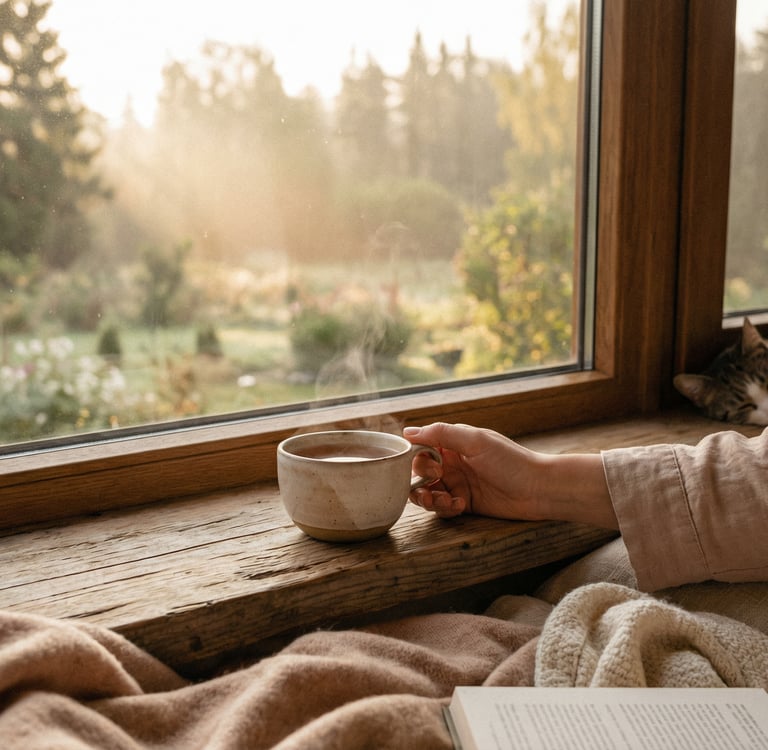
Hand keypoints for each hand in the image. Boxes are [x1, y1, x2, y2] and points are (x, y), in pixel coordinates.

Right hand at [404, 422, 617, 528]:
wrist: (539, 490)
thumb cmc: (511, 461)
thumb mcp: (475, 441)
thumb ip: (441, 434)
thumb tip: (408, 431)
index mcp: (454, 443)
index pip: (421, 448)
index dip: (417, 458)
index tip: (429, 466)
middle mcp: (453, 463)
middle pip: (419, 473)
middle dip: (420, 481)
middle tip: (437, 482)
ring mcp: (458, 484)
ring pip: (427, 493)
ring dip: (428, 499)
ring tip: (441, 501)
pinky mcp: (464, 504)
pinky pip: (442, 508)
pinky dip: (445, 508)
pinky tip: (460, 505)